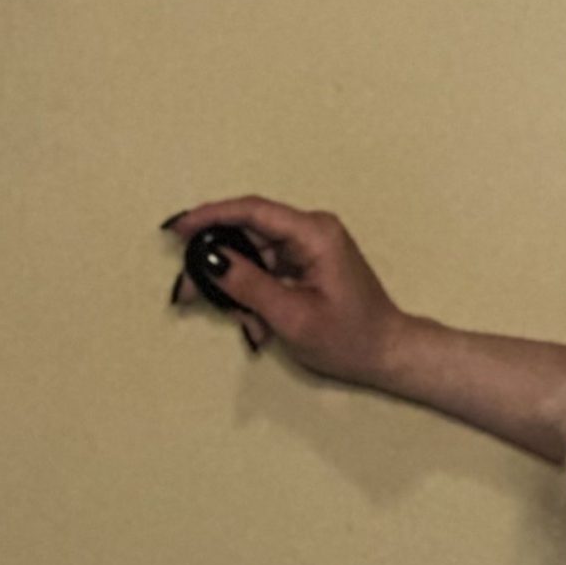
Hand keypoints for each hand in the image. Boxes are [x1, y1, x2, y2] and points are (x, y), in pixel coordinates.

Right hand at [162, 194, 410, 387]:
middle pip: (247, 233)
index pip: (254, 211)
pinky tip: (256, 323)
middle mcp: (312, 231)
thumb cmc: (348, 338)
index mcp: (315, 234)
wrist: (387, 353)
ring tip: (244, 324)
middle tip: (187, 295)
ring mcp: (309, 247)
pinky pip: (266, 269)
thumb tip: (210, 258)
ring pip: (253, 255)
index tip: (177, 230)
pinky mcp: (306, 263)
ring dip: (238, 289)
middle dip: (217, 265)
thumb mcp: (292, 317)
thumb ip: (249, 285)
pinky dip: (254, 294)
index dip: (211, 216)